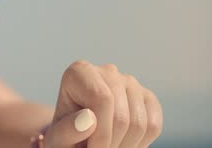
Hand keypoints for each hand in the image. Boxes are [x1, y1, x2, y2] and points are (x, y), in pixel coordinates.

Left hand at [39, 61, 162, 147]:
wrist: (80, 136)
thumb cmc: (67, 135)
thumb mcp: (58, 138)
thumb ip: (67, 131)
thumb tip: (89, 119)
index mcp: (80, 72)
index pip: (101, 98)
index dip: (101, 134)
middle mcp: (107, 71)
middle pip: (121, 116)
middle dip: (111, 144)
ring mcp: (130, 83)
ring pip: (139, 124)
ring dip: (125, 147)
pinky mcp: (147, 97)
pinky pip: (153, 126)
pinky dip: (140, 144)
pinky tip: (122, 144)